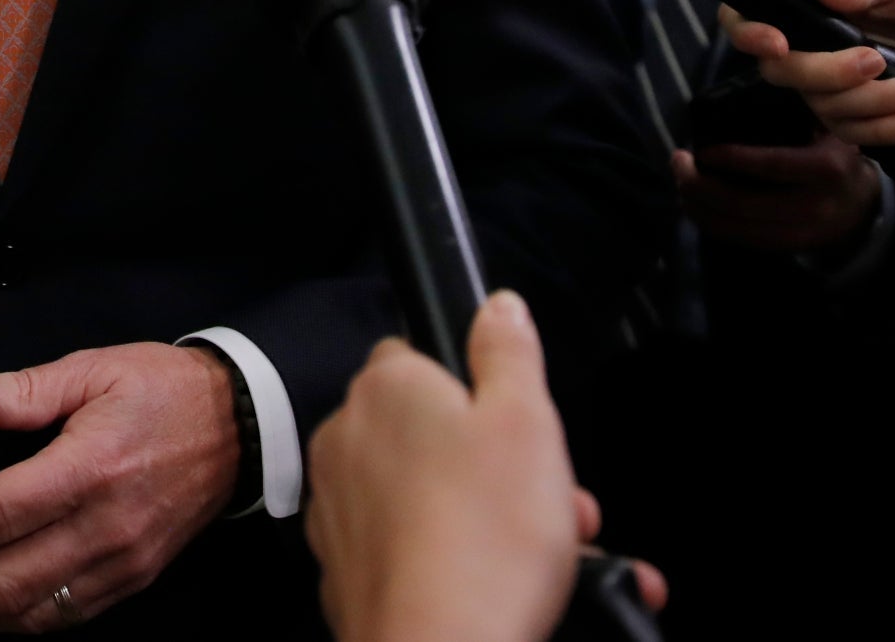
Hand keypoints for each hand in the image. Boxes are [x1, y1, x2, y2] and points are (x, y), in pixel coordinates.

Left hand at [0, 342, 238, 630]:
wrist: (241, 426)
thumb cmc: (166, 391)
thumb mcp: (92, 370)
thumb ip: (20, 390)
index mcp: (90, 466)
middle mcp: (106, 524)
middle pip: (7, 581)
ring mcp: (122, 559)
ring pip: (33, 611)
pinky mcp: (133, 576)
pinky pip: (66, 615)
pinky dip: (20, 618)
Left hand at [307, 292, 662, 641]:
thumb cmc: (484, 541)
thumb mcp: (527, 420)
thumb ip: (509, 351)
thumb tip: (498, 306)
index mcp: (386, 388)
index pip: (421, 356)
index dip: (481, 390)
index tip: (521, 428)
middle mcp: (347, 439)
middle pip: (433, 433)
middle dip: (499, 467)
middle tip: (555, 504)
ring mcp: (340, 509)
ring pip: (427, 496)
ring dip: (488, 518)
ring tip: (550, 557)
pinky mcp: (347, 569)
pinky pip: (411, 550)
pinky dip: (455, 563)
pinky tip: (503, 588)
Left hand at [672, 134, 879, 253]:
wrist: (862, 207)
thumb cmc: (833, 155)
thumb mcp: (827, 129)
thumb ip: (795, 114)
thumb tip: (739, 99)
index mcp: (824, 169)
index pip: (769, 166)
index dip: (729, 159)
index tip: (701, 149)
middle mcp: (814, 206)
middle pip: (742, 203)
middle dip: (699, 183)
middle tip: (678, 160)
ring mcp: (800, 234)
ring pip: (735, 226)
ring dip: (697, 205)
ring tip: (679, 181)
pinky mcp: (787, 249)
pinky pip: (739, 239)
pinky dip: (710, 222)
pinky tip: (694, 204)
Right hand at [719, 0, 894, 144]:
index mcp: (799, 5)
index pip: (742, 17)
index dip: (747, 33)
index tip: (779, 43)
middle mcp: (801, 46)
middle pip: (782, 72)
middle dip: (829, 72)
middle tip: (877, 59)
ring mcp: (822, 86)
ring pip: (823, 107)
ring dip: (877, 102)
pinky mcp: (850, 117)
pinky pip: (853, 134)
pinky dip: (888, 130)